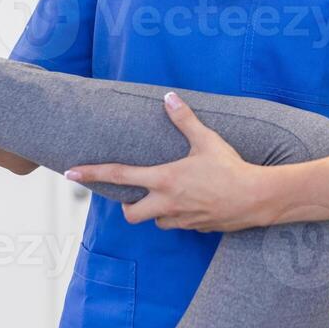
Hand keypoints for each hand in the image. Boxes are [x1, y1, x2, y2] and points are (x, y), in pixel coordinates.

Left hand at [65, 92, 276, 231]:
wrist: (257, 198)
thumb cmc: (231, 168)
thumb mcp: (207, 140)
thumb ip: (185, 120)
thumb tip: (169, 98)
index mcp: (164, 179)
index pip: (120, 176)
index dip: (92, 174)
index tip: (71, 173)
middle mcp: (167, 203)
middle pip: (130, 214)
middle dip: (128, 206)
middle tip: (136, 195)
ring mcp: (181, 219)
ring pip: (155, 221)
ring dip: (156, 211)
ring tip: (171, 196)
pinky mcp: (196, 229)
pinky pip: (179, 225)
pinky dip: (179, 216)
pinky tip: (195, 204)